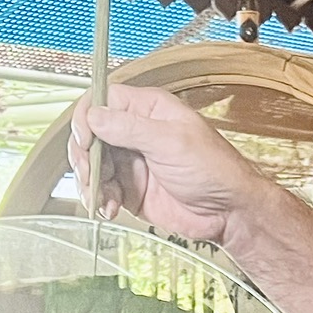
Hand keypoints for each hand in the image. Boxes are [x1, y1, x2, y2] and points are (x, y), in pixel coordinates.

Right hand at [68, 85, 272, 245]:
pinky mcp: (130, 188)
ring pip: (92, 164)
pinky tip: (110, 208)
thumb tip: (95, 117)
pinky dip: (100, 199)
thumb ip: (131, 128)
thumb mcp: (172, 142)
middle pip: (90, 134)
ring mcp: (131, 160)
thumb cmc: (214, 169)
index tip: (85, 140)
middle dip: (84, 156)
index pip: (102, 101)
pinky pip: (102, 190)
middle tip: (90, 175)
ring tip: (100, 197)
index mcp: (148, 109)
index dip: (87, 119)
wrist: (228, 211)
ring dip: (90, 182)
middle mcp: (135, 132)